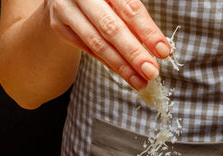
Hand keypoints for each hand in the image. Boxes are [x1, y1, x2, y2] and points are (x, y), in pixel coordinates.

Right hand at [45, 0, 171, 88]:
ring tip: (141, 81)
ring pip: (98, 43)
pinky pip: (89, 50)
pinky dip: (110, 64)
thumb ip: (135, 17)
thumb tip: (160, 48)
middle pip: (111, 28)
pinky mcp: (59, 25)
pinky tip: (126, 74)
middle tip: (152, 72)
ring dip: (122, 66)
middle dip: (134, 54)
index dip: (148, 31)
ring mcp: (65, 7)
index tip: (163, 52)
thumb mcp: (118, 0)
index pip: (130, 8)